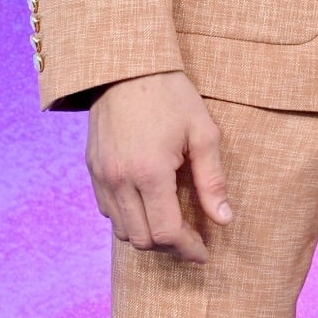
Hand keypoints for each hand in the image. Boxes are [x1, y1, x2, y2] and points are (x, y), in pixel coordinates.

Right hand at [86, 70, 230, 263]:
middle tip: (192, 240)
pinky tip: (148, 205)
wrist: (127, 65)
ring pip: (122, 230)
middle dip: (170, 247)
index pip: (167, 232)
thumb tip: (224, 219)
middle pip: (142, 239)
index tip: (204, 252)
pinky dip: (128, 218)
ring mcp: (102, 176)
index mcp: (150, 173)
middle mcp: (120, 181)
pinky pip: (108, 210)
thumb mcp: (203, 131)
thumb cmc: (171, 94)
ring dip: (148, 235)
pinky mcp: (93, 168)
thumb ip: (212, 180)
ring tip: (172, 224)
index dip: (188, 249)